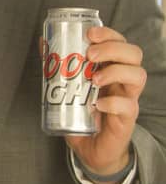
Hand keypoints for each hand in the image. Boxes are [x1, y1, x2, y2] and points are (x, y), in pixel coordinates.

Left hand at [65, 26, 145, 179]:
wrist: (92, 150)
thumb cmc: (82, 117)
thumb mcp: (68, 89)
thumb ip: (57, 68)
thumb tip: (44, 43)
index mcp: (112, 69)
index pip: (121, 43)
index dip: (110, 34)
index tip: (90, 33)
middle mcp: (124, 81)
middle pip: (134, 54)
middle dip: (112, 48)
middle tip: (90, 54)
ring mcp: (128, 99)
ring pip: (138, 76)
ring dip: (115, 71)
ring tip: (94, 79)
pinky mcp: (126, 119)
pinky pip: (128, 106)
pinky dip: (113, 102)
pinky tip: (97, 104)